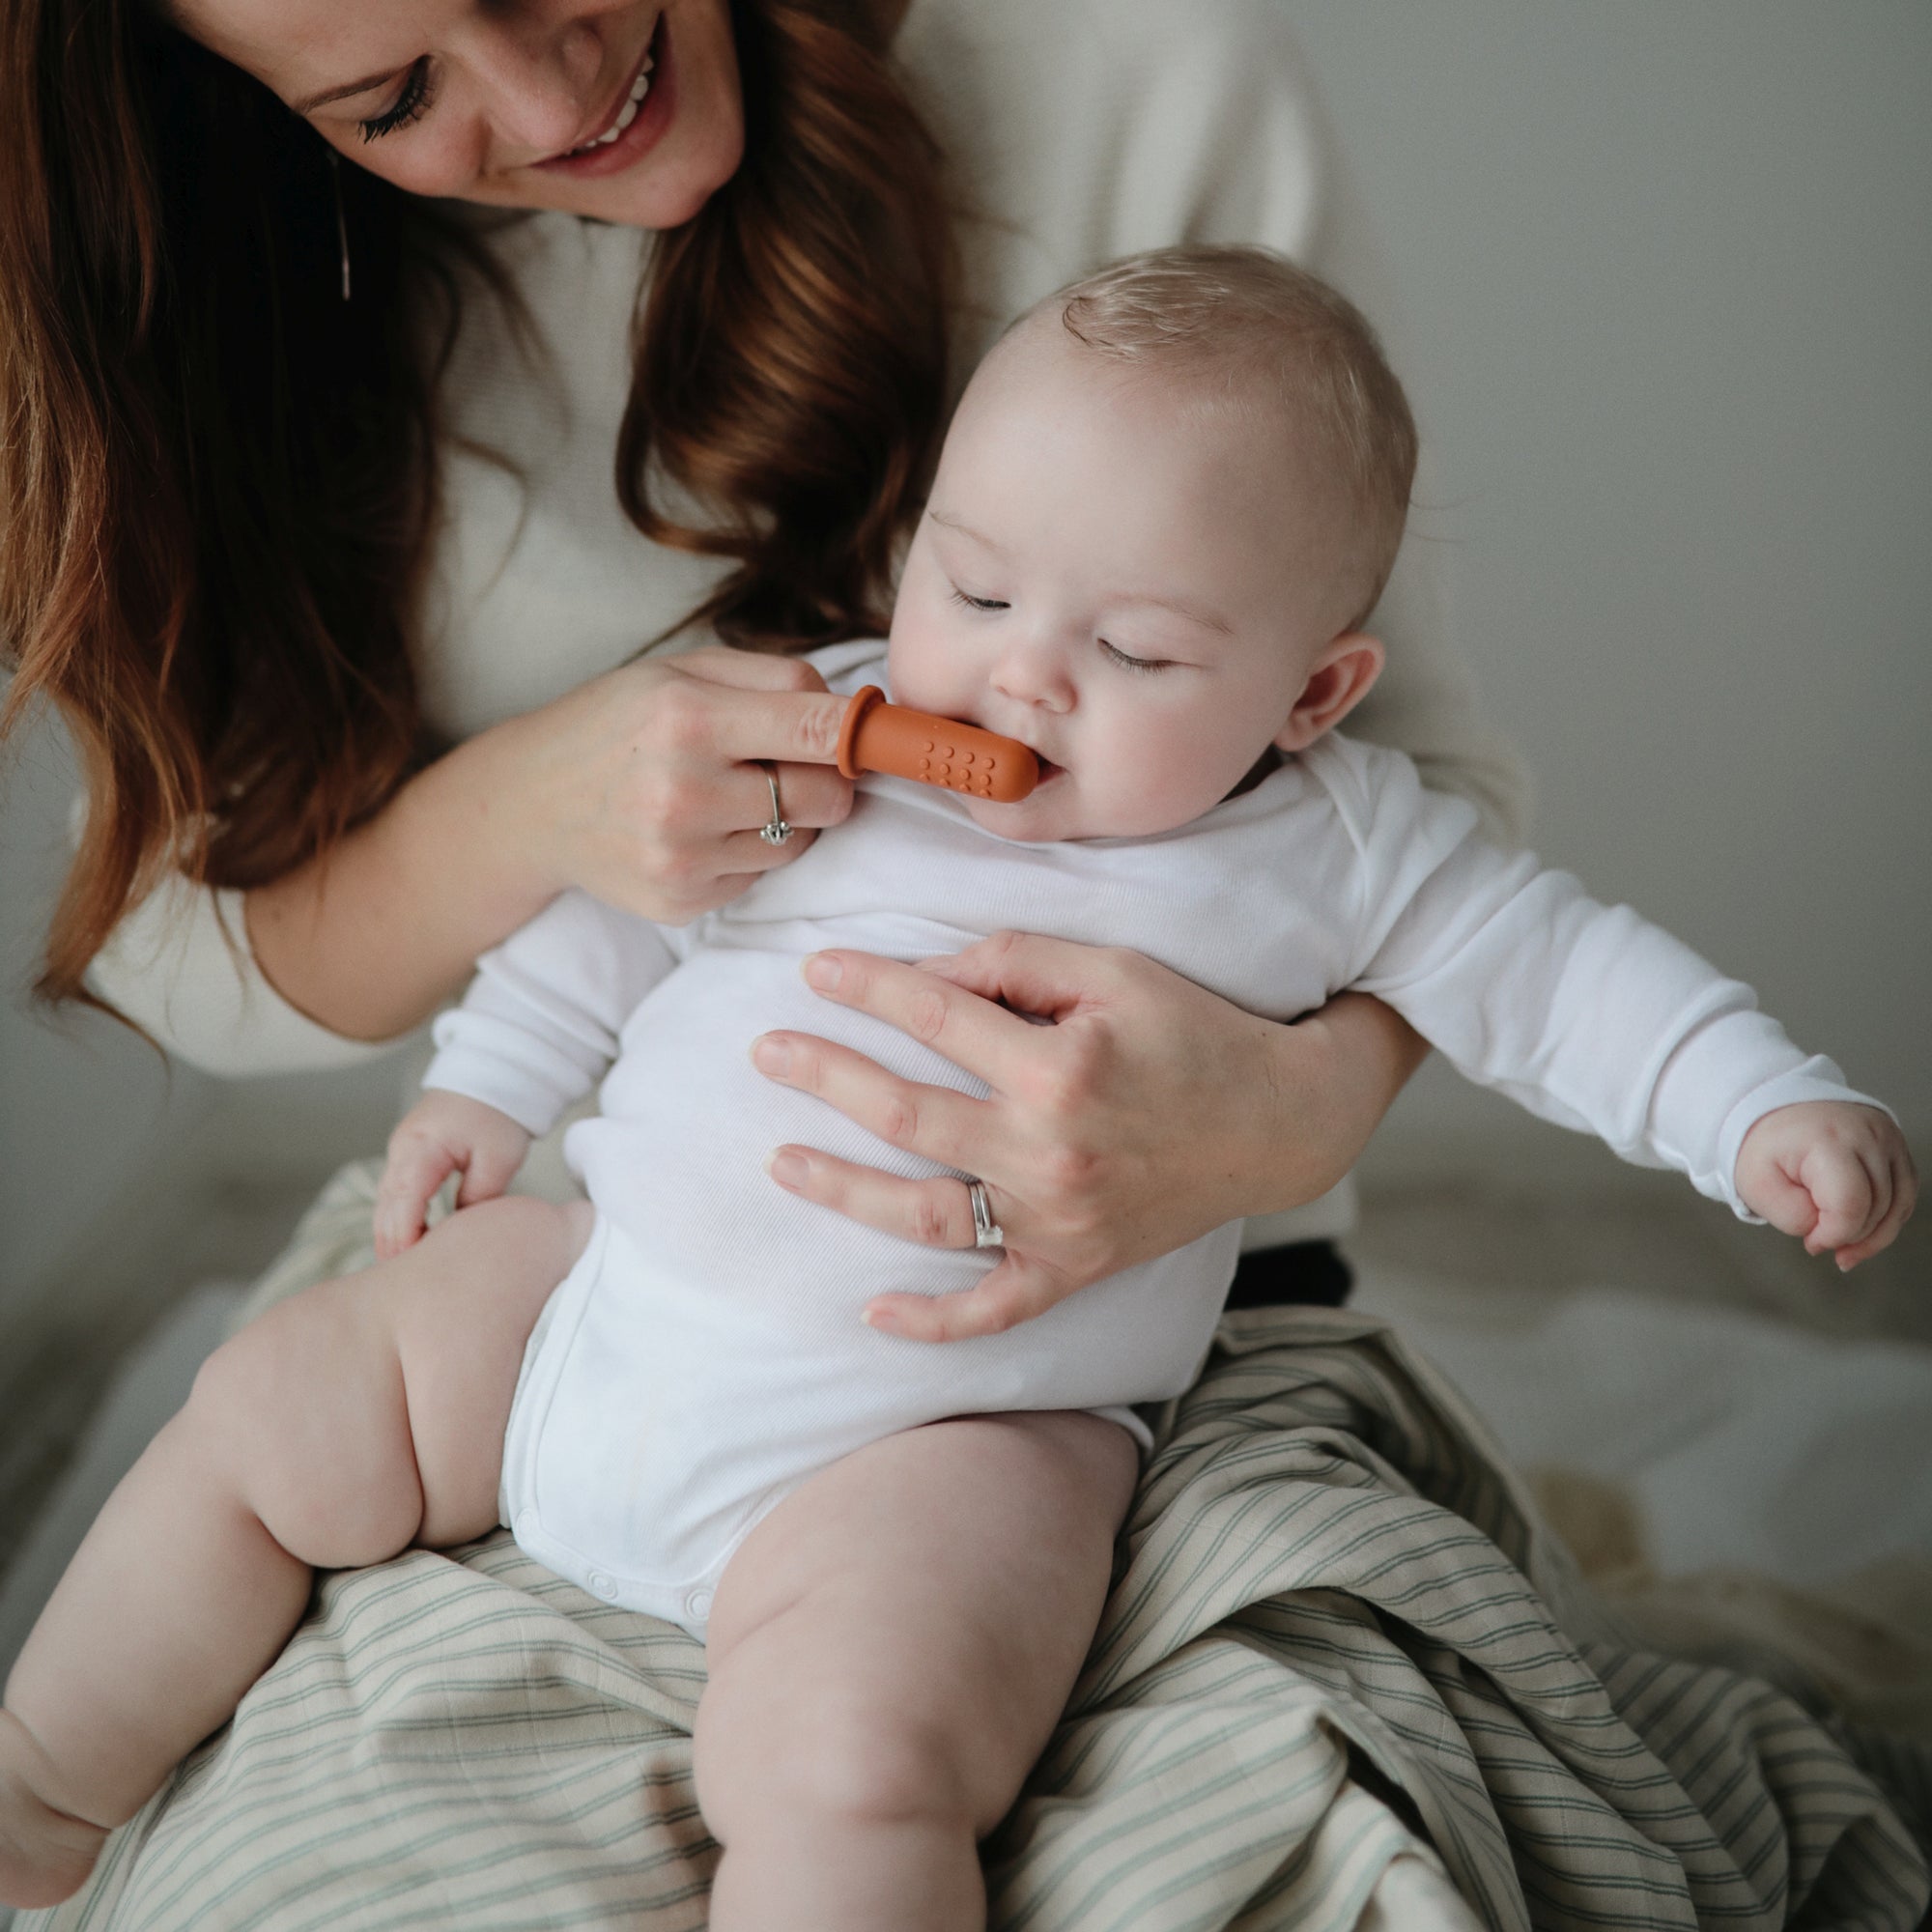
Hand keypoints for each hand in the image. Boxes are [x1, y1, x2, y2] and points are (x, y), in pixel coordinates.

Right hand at [374, 1091, 533, 1258]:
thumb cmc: (498, 1112)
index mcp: (421, 1147)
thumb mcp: (499, 1158)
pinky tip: (411, 1244)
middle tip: (401, 1281)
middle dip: (392, 1242)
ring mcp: (401, 1152)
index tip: (410, 1266)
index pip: (404, 1200)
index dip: (405, 1236)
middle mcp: (402, 1150)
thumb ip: (479, 1197)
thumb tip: (463, 1232)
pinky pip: (397, 1193)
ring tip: (403, 1272)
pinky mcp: (409, 1156)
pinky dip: (400, 1218)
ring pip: (387, 1202)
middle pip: (388, 1205)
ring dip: (392, 1233)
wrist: (493, 1076)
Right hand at [511, 646, 855, 923]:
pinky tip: (704, 828)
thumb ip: (779, 678)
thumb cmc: (621, 722)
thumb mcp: (685, 671)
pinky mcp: (682, 901)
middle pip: (827, 795)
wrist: (533, 804)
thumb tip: (860, 710)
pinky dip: (752, 850)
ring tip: (734, 791)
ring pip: (803, 840)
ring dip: (790, 816)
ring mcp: (682, 856)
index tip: (877, 732)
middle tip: (793, 760)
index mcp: (687, 718)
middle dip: (828, 777)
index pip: (821, 731)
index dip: (863, 732)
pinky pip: (765, 874)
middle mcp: (684, 792)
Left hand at [753, 933, 1426, 1340]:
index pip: (936, 1019)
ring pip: (925, 1215)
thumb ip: (1014, 961)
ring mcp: (1058, 1222)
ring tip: (779, 1160)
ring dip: (841, 1190)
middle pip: (907, 1116)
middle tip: (766, 1052)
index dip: (869, 989)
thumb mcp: (1112, 969)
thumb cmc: (1192, 1031)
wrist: (1277, 1121)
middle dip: (825, 1077)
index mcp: (1061, 1067)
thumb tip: (922, 977)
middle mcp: (1051, 1151)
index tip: (816, 970)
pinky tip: (871, 1311)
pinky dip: (932, 1320)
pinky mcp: (1074, 1269)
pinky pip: (993, 1308)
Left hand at [1735, 1101, 1915, 1269]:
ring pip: (1898, 1205)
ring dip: (1872, 1234)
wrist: (1777, 1111)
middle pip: (1877, 1208)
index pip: (1850, 1204)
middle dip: (1849, 1236)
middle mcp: (1867, 1134)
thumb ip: (1792, 1216)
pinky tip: (1863, 1228)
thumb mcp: (1757, 1184)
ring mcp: (1887, 1138)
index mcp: (1827, 1140)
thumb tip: (1829, 1232)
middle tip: (1820, 1240)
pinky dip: (1887, 1219)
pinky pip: (1905, 1194)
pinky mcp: (1897, 1146)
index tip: (1812, 1242)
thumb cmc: (1767, 1147)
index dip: (1834, 1235)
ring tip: (1842, 1242)